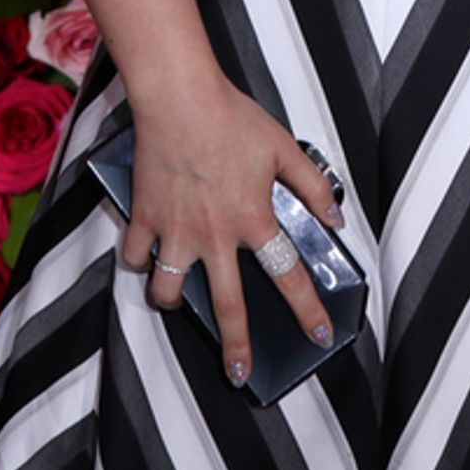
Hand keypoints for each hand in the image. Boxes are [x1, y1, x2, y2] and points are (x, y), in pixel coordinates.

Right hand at [121, 73, 343, 386]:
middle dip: (236, 348)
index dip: (308, 310)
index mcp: (253, 218)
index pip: (288, 276)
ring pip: (168, 291)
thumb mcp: (284, 147)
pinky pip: (134, 256)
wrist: (179, 95)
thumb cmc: (232, 116)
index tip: (320, 336)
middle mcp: (214, 235)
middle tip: (241, 374)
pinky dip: (138, 261)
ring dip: (174, 302)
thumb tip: (336, 216)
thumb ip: (313, 184)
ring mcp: (175, 231)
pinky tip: (145, 257)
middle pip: (227, 307)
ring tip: (178, 301)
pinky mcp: (144, 218)